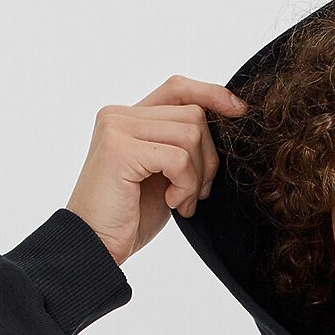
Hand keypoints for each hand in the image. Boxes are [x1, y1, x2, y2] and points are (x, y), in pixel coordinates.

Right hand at [65, 75, 247, 266]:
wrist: (94, 246)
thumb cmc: (128, 217)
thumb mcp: (163, 175)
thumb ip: (180, 147)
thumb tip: (222, 126)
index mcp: (129, 118)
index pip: (178, 88)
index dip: (212, 94)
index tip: (239, 111)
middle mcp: (119, 115)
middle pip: (193, 115)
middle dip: (208, 159)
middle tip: (196, 193)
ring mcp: (117, 128)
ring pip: (190, 134)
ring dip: (196, 176)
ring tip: (181, 201)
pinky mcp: (120, 149)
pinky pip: (179, 157)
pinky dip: (185, 185)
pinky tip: (172, 203)